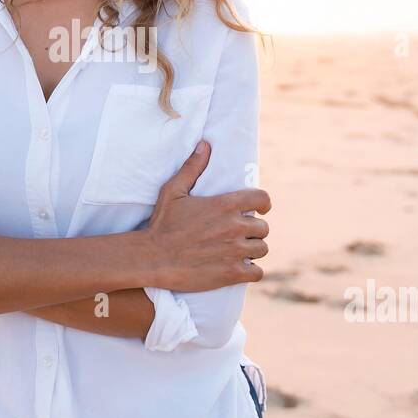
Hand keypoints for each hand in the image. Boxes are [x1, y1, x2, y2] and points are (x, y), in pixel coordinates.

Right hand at [142, 140, 269, 291]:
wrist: (153, 258)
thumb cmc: (162, 224)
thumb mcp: (173, 191)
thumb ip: (192, 168)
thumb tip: (204, 145)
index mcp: (225, 205)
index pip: (262, 199)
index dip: (264, 204)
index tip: (261, 210)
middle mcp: (235, 226)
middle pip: (263, 228)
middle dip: (253, 230)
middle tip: (240, 234)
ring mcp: (235, 251)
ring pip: (262, 249)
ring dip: (253, 250)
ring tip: (240, 251)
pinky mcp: (232, 273)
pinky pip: (257, 272)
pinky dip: (252, 271)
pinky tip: (241, 268)